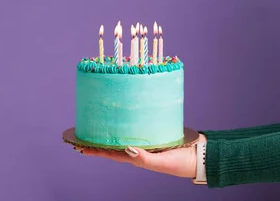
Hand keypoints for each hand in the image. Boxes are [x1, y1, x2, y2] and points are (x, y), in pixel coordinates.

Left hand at [75, 134, 206, 177]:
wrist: (201, 156)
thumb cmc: (181, 163)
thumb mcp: (163, 162)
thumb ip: (145, 158)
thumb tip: (127, 150)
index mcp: (137, 158)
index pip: (110, 154)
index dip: (94, 150)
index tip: (78, 146)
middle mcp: (138, 150)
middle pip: (113, 144)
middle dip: (98, 139)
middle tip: (83, 132)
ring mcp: (146, 141)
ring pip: (123, 134)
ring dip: (111, 129)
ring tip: (98, 121)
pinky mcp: (154, 132)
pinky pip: (137, 126)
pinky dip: (128, 121)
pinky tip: (123, 114)